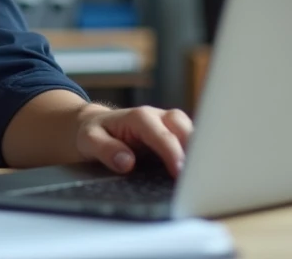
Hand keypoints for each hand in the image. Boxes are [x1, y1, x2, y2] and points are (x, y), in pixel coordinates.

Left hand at [75, 105, 192, 176]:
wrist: (94, 126)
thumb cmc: (93, 133)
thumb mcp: (89, 140)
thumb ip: (106, 149)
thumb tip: (127, 162)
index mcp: (138, 117)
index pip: (161, 134)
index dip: (172, 152)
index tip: (179, 171)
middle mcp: (156, 117)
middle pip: (182, 126)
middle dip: (192, 147)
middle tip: (197, 174)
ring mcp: (166, 124)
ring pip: (190, 130)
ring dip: (198, 149)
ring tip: (201, 174)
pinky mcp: (172, 135)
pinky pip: (189, 140)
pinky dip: (196, 153)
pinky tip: (197, 171)